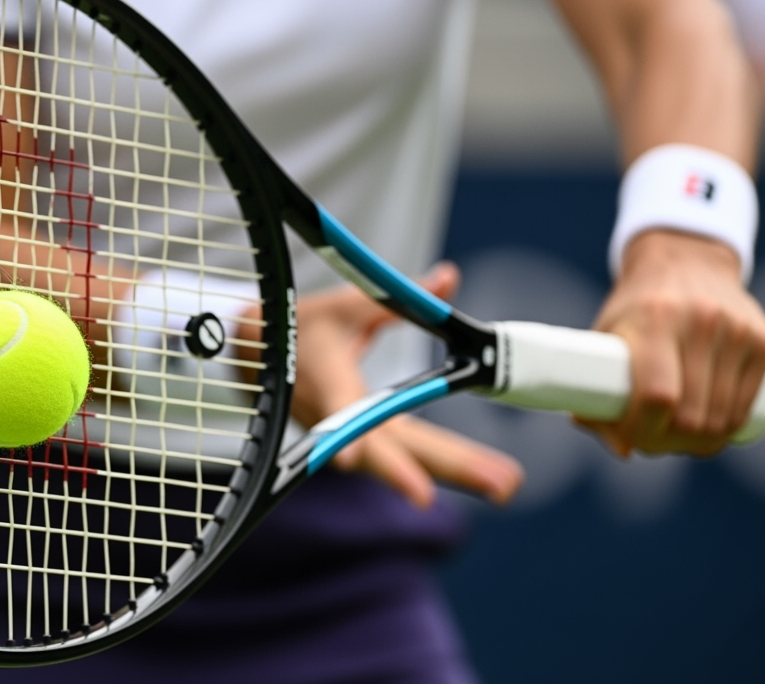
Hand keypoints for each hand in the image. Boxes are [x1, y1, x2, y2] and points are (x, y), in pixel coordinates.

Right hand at [246, 263, 522, 507]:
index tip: (356, 462)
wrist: (261, 357)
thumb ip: (396, 298)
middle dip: (449, 468)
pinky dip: (443, 467)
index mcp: (326, 380)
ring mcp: (349, 436)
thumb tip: (446, 279)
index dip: (350, 438)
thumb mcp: (347, 305)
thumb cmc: (302, 327)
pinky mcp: (360, 444)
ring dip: (456, 472)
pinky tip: (482, 475)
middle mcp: (338, 418)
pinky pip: (404, 460)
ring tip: (503, 485)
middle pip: (394, 450)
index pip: (339, 412)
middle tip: (501, 485)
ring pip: (405, 461)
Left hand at [581, 230, 764, 455]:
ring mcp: (738, 331)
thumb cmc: (636, 306)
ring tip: (674, 439)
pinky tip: (707, 431)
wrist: (686, 259)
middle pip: (691, 416)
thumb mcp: (607, 335)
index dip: (642, 431)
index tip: (629, 438)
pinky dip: (726, 429)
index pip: (657, 396)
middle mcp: (701, 322)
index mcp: (654, 319)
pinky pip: (747, 405)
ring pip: (722, 419)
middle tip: (649, 443)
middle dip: (667, 443)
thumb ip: (599, 388)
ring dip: (697, 443)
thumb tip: (620, 449)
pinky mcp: (764, 339)